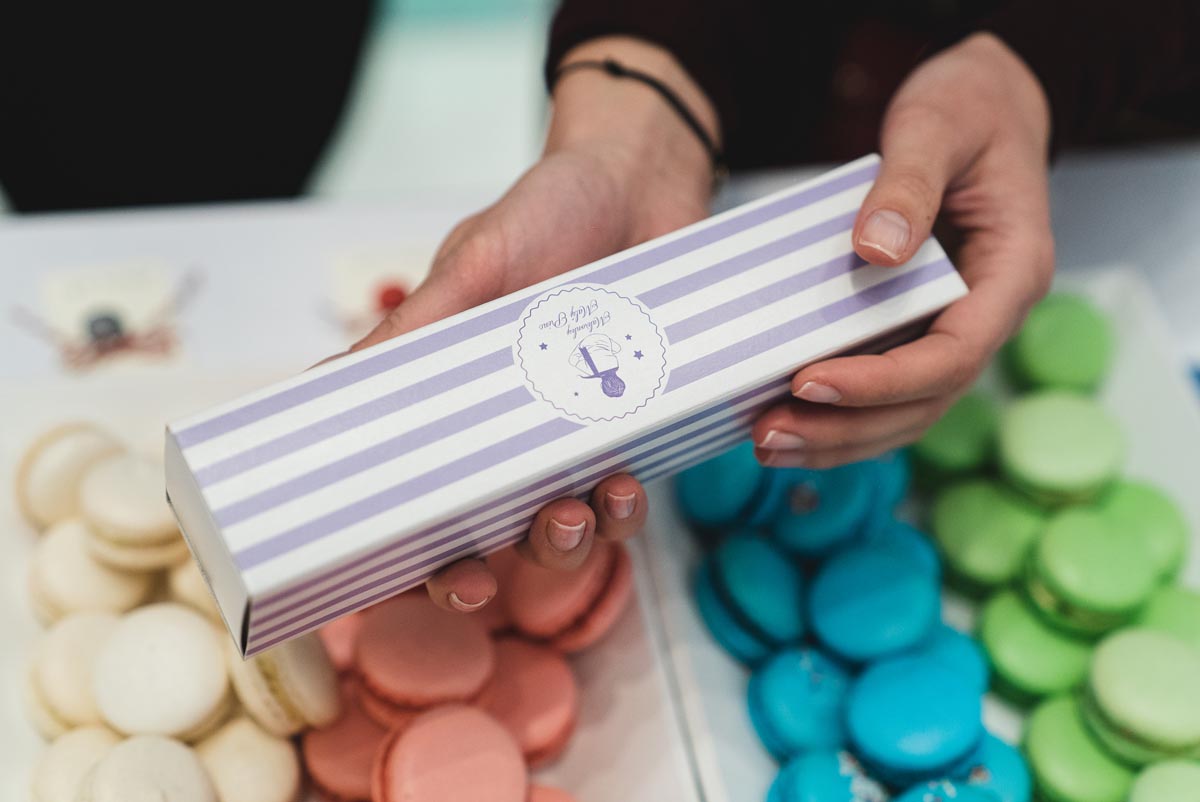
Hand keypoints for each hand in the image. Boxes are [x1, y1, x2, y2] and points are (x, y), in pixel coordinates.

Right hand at [345, 37, 717, 611]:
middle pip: (490, 537)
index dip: (411, 554)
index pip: (421, 499)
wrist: (639, 182)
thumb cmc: (545, 215)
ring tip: (591, 503)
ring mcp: (578, 438)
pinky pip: (631, 492)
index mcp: (458, 408)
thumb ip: (417, 325)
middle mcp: (513, 435)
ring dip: (572, 540)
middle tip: (493, 565)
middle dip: (492, 569)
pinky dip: (629, 504)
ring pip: (567, 530)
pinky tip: (630, 481)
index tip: (412, 577)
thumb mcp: (473, 264)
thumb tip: (326, 381)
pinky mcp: (638, 428)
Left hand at [753, 32, 1053, 468]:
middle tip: (769, 434)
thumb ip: (910, 184)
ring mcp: (957, 324)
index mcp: (1012, 271)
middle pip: (925, 400)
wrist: (985, 102)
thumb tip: (876, 251)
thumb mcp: (936, 125)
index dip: (882, 382)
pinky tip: (785, 416)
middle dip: (846, 427)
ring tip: (766, 441)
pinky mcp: (921, 323)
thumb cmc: (970, 106)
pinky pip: (887, 384)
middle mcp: (990, 313)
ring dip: (838, 435)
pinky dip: (840, 410)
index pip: (953, 354)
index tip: (810, 382)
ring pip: (906, 408)